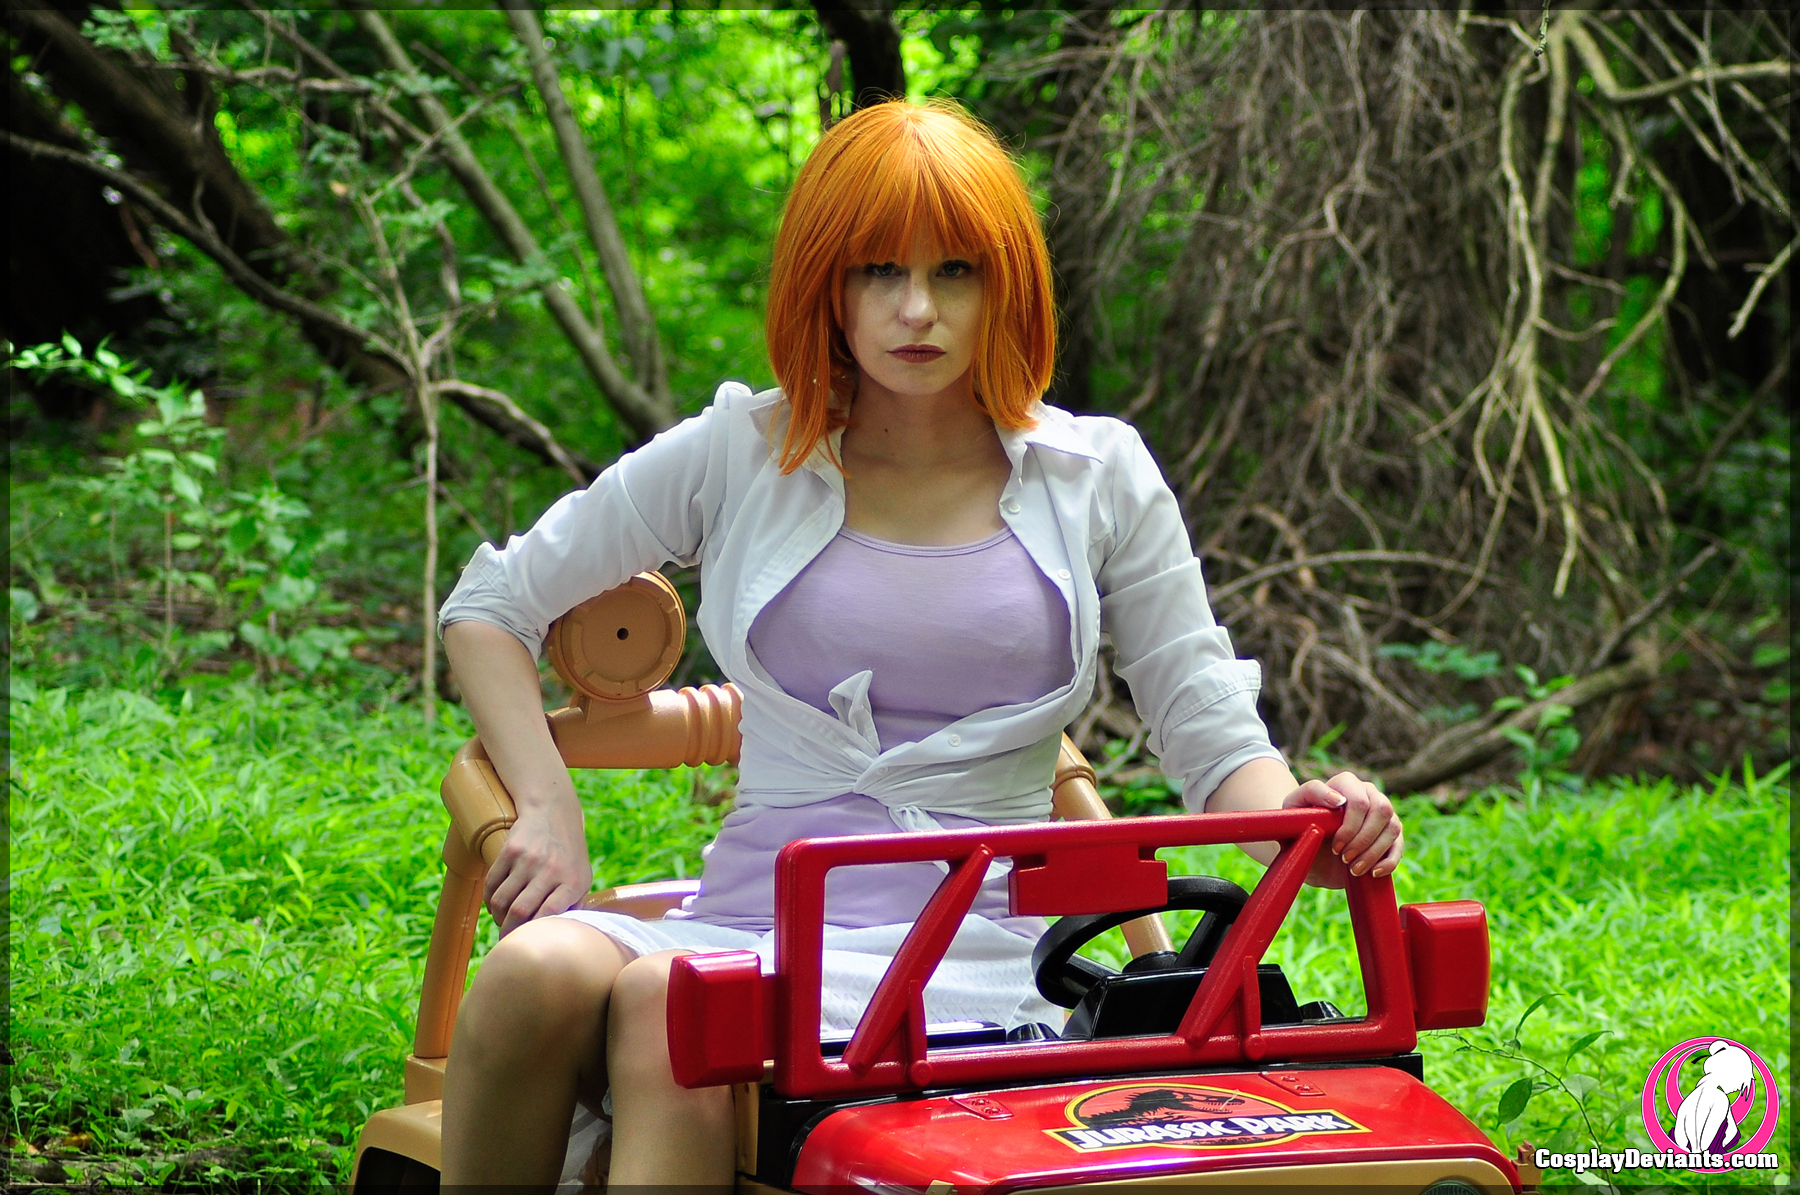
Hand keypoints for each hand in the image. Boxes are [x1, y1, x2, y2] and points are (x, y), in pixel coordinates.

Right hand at [483, 795, 593, 935]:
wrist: (553, 812)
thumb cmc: (569, 855)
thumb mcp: (581, 878)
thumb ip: (574, 907)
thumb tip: (558, 939)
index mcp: (573, 881)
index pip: (550, 914)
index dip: (534, 933)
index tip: (528, 943)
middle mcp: (551, 869)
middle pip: (520, 911)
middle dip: (509, 932)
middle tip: (507, 940)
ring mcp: (529, 859)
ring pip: (502, 901)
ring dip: (498, 917)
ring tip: (502, 920)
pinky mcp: (510, 850)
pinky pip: (492, 884)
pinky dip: (490, 901)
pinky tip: (495, 905)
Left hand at [1281, 772, 1402, 887]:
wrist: (1308, 853)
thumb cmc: (1298, 828)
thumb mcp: (1293, 811)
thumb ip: (1311, 795)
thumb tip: (1338, 800)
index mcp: (1345, 783)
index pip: (1359, 800)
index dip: (1349, 827)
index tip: (1334, 846)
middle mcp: (1368, 792)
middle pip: (1381, 810)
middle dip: (1363, 840)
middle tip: (1343, 858)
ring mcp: (1382, 813)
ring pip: (1392, 827)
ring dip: (1373, 852)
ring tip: (1353, 869)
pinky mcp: (1390, 834)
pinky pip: (1399, 844)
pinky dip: (1389, 861)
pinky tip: (1373, 872)